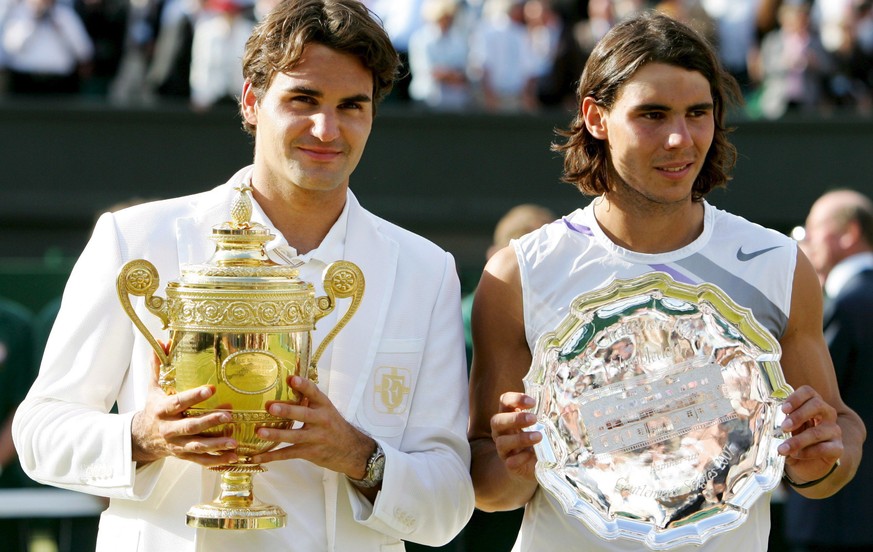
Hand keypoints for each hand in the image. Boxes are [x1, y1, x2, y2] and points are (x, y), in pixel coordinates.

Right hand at [131, 347, 237, 465]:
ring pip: (197, 446)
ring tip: (235, 442)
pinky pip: (201, 461)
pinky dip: (217, 461)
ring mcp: (177, 445)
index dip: (194, 396)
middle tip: (229, 415)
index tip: (211, 389)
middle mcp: (169, 429)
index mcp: (162, 410)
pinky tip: (234, 458)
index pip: (178, 402)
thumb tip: (162, 341)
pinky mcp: (184, 456)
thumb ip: (158, 365)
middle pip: (190, 426)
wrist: (140, 439)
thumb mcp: (152, 387)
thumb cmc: (153, 408)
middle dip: (209, 421)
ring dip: (216, 445)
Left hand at [251, 375, 373, 478]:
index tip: (291, 378)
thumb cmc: (333, 425)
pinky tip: (257, 456)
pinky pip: (288, 454)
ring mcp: (316, 438)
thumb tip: (288, 381)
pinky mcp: (310, 452)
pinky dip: (272, 456)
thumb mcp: (326, 409)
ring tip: (260, 432)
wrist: (351, 450)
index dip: (303, 385)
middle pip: (304, 415)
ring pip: (294, 436)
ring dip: (276, 434)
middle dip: (287, 411)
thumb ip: (310, 399)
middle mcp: (321, 420)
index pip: (314, 393)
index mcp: (324, 406)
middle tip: (271, 407)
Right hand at [490, 392, 541, 482]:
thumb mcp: (539, 424)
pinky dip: (520, 458)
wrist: (529, 466)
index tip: (532, 402)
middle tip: (534, 419)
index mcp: (508, 415)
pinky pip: (510, 462)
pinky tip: (531, 456)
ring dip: (520, 438)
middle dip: (515, 418)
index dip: (515, 399)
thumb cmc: (535, 438)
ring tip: (538, 436)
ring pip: (502, 442)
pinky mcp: (509, 464)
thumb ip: (545, 415)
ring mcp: (503, 448)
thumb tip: (567, 405)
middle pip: (497, 420)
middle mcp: (501, 431)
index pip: (504, 401)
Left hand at [777, 385, 843, 483]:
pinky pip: (824, 448)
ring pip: (818, 431)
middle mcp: (826, 414)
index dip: (796, 398)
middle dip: (798, 416)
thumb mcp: (785, 429)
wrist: (807, 464)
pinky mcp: (838, 448)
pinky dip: (807, 452)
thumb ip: (777, 422)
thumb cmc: (794, 439)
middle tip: (784, 427)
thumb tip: (761, 423)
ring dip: (798, 441)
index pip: (808, 392)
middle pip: (817, 405)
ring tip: (782, 449)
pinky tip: (796, 455)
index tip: (783, 409)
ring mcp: (834, 430)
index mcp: (812, 404)